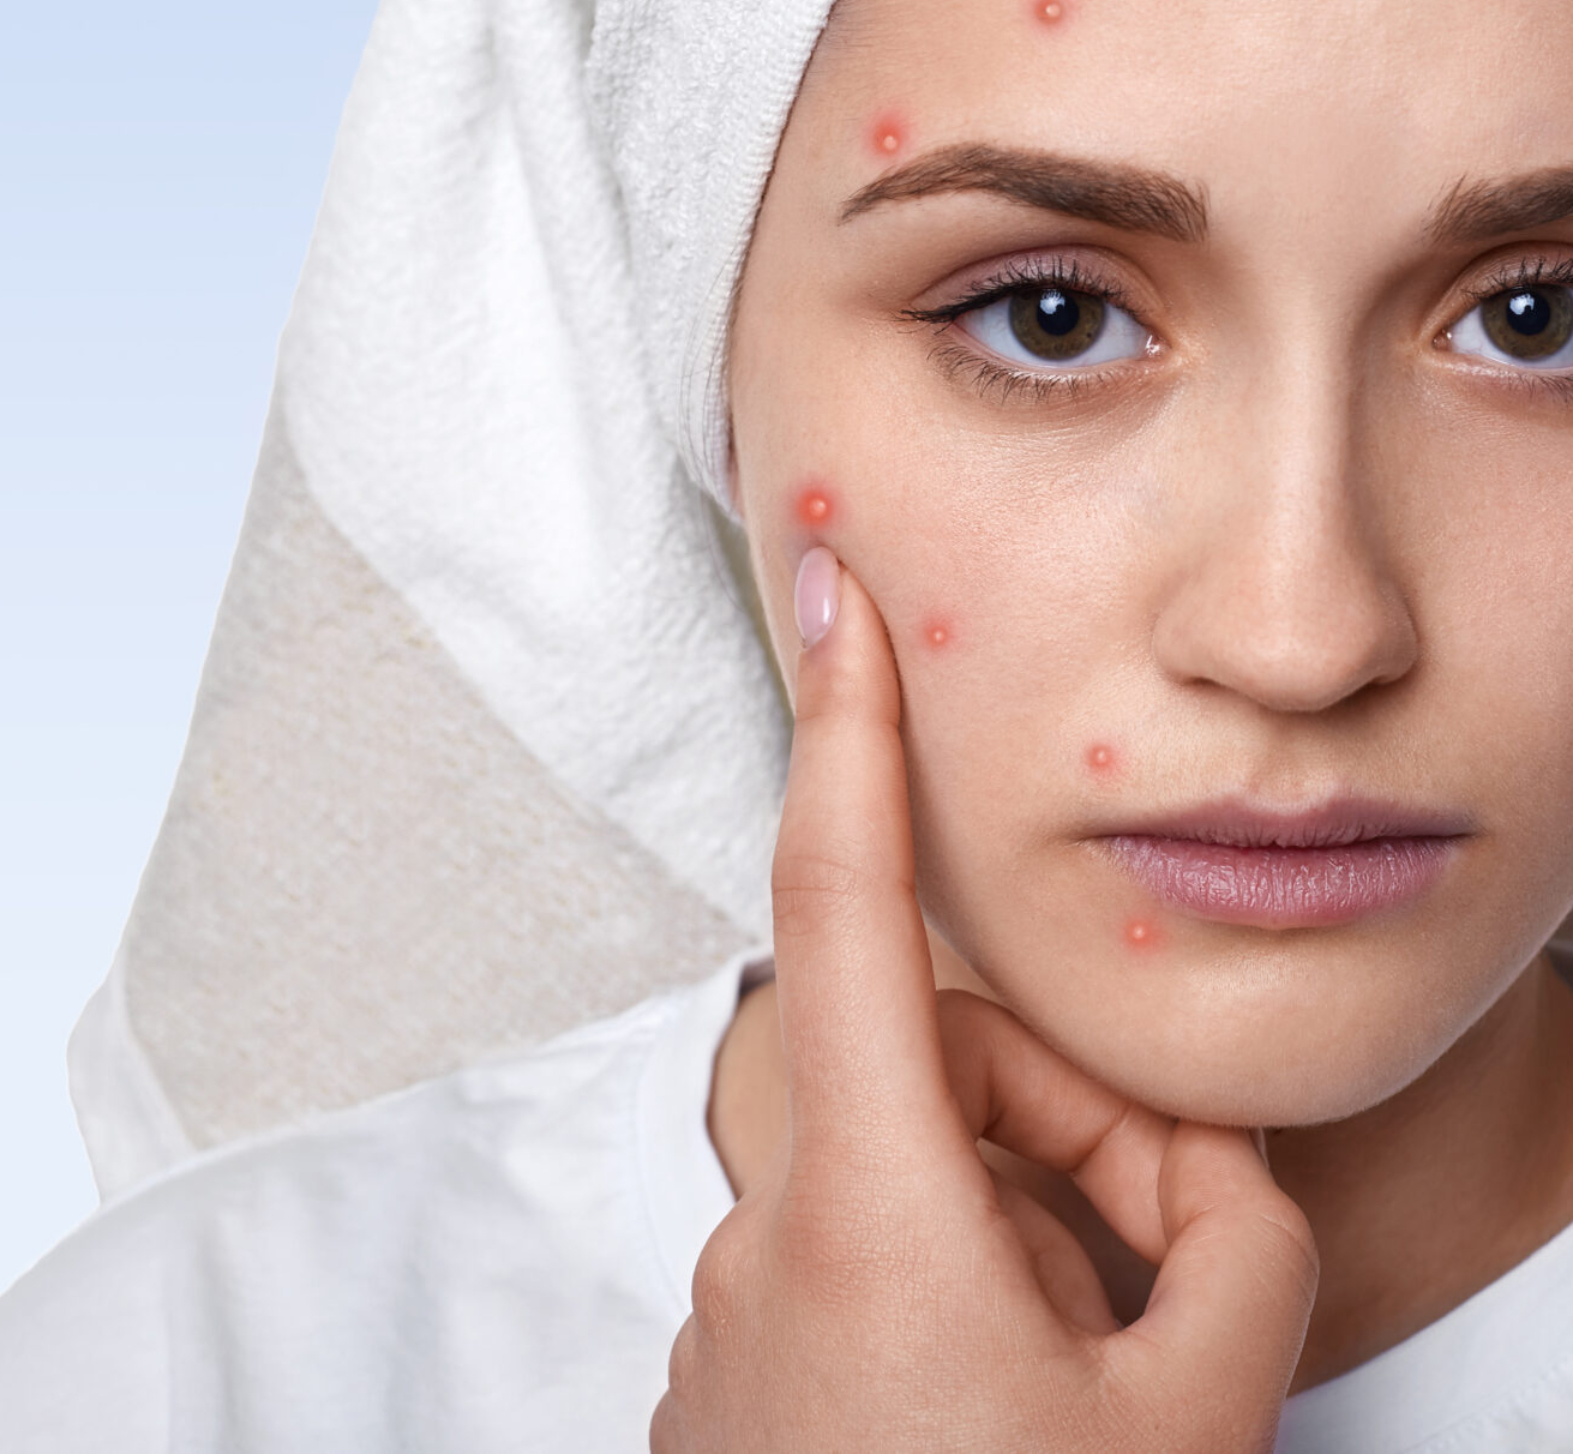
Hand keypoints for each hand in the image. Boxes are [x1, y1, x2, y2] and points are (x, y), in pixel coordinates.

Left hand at [652, 551, 1317, 1452]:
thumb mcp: (1186, 1424)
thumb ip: (1224, 1255)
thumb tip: (1194, 1184)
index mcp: (869, 1203)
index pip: (840, 898)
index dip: (843, 727)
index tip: (830, 590)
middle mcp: (773, 1224)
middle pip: (943, 1080)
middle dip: (1070, 1135)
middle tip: (1175, 1272)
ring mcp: (741, 1306)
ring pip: (921, 1187)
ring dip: (1031, 1241)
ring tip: (1110, 1380)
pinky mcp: (736, 1377)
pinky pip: (867, 1272)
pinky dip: (961, 1308)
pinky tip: (1018, 1426)